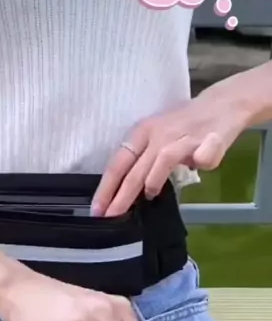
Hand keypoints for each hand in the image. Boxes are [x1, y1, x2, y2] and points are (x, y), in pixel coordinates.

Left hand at [91, 83, 248, 216]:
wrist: (223, 103)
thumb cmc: (184, 124)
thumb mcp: (156, 137)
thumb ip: (143, 162)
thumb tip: (126, 192)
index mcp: (142, 133)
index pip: (118, 164)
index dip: (107, 188)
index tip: (97, 210)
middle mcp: (159, 134)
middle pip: (136, 169)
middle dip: (122, 196)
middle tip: (111, 216)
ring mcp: (184, 136)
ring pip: (163, 161)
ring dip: (153, 182)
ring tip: (149, 196)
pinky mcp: (210, 139)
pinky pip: (202, 156)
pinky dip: (201, 162)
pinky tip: (197, 166)